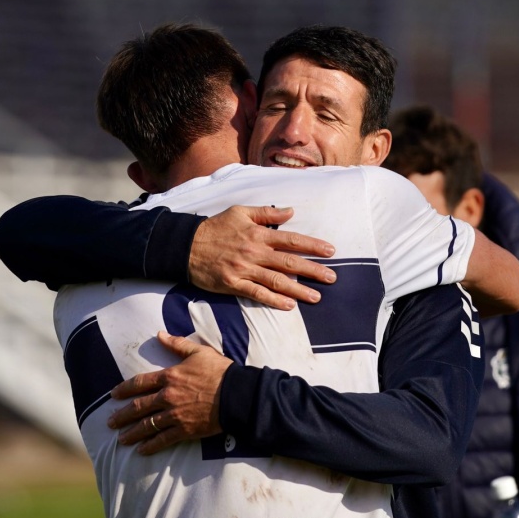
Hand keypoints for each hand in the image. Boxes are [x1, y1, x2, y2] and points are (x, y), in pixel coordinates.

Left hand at [106, 331, 232, 454]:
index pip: (140, 383)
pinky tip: (142, 451)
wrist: (237, 395)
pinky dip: (151, 446)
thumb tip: (160, 334)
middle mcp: (167, 396)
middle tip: (111, 422)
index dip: (124, 389)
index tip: (113, 395)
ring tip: (121, 439)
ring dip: (132, 433)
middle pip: (138, 407)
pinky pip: (163, 439)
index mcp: (169, 376)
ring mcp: (175, 415)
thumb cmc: (220, 371)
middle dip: (122, 416)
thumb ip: (177, 344)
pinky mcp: (185, 430)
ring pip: (147, 425)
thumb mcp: (199, 352)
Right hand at [189, 205, 336, 309]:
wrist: (185, 246)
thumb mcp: (240, 212)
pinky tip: (289, 306)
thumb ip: (266, 213)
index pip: (292, 240)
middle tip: (332, 277)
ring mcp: (244, 270)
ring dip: (299, 290)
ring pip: (277, 281)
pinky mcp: (233, 284)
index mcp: (258, 234)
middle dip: (313, 270)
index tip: (330, 251)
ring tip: (317, 297)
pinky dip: (274, 300)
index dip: (313, 245)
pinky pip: (257, 294)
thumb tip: (290, 211)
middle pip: (290, 262)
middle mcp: (254, 253)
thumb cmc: (215, 227)